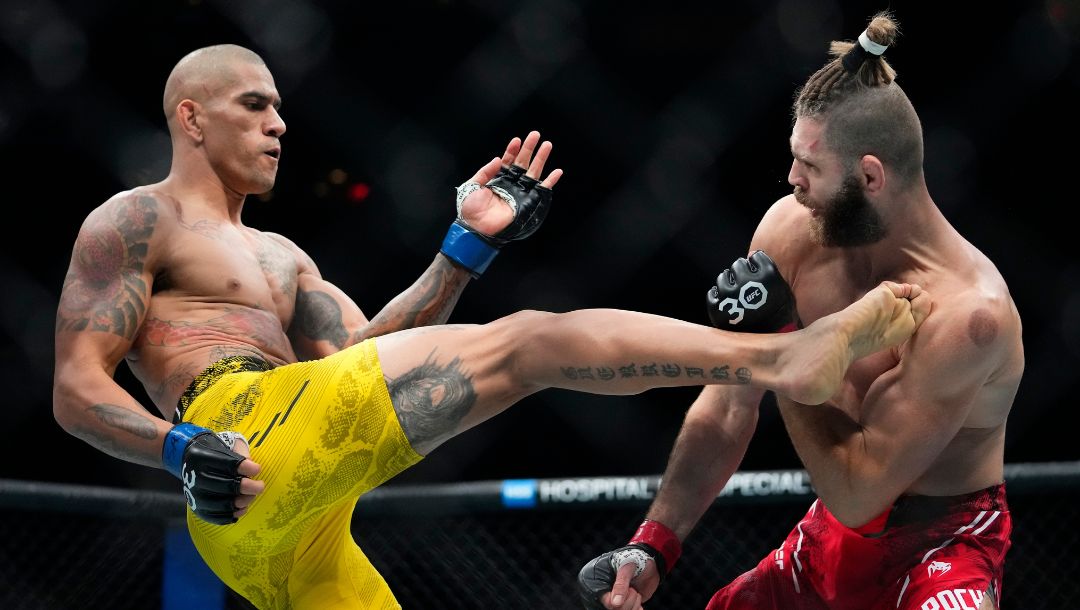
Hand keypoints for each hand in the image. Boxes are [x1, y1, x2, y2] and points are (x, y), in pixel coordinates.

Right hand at [162, 423, 264, 524]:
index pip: (226, 464)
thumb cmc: (215, 452)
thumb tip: (251, 467)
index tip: (257, 469)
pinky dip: (232, 514)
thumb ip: (240, 452)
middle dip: (248, 487)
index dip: (244, 468)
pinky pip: (216, 517)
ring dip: (242, 502)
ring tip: (252, 496)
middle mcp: (194, 478)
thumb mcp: (226, 444)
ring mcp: (194, 496)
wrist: (193, 464)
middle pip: (225, 486)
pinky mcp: (198, 510)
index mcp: (201, 458)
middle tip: (260, 486)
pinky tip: (243, 508)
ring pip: (222, 504)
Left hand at [440, 131, 562, 276]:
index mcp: (497, 179)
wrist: (476, 228)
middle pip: (522, 162)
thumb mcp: (472, 186)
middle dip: (529, 148)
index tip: (517, 140)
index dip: (512, 150)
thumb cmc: (470, 209)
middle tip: (535, 135)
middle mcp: (510, 184)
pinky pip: (541, 190)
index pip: (508, 161)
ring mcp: (520, 192)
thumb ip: (485, 171)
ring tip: (547, 145)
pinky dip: (550, 181)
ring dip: (541, 159)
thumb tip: (499, 158)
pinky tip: (557, 171)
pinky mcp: (528, 202)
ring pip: (533, 172)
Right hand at [578, 546, 658, 609]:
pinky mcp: (625, 604)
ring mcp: (615, 599)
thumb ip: (621, 585)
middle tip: (633, 589)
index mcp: (597, 582)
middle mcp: (604, 593)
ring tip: (636, 592)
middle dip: (629, 602)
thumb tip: (615, 604)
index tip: (630, 589)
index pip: (607, 602)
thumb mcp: (626, 568)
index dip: (619, 600)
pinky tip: (638, 600)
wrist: (647, 560)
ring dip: (634, 605)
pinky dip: (636, 609)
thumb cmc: (633, 559)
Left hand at [706, 250, 798, 332]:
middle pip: (738, 265)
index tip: (758, 278)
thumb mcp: (782, 289)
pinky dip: (718, 297)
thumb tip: (750, 253)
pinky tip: (727, 304)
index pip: (755, 257)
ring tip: (737, 297)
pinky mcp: (718, 308)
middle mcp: (748, 283)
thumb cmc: (779, 314)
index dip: (756, 267)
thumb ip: (768, 270)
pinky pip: (712, 294)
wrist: (770, 340)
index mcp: (767, 276)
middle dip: (741, 274)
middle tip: (746, 287)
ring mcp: (731, 295)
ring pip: (722, 277)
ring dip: (728, 284)